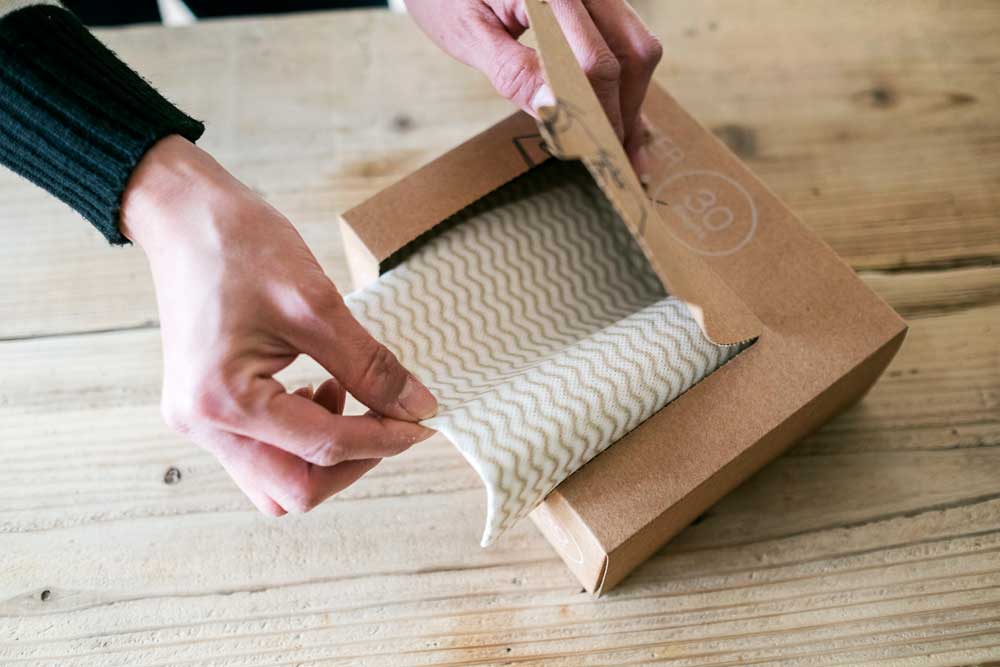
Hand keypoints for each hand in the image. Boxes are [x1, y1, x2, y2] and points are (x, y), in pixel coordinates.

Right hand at [121, 135, 437, 514]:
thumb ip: (370, 365)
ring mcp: (198, 421)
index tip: (424, 422)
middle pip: (295, 490)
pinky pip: (262, 453)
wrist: (183, 215)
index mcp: (224, 400)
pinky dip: (302, 438)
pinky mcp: (205, 409)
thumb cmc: (240, 246)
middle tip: (390, 420)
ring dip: (325, 455)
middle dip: (353, 462)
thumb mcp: (316, 303)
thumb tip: (418, 407)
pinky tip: (320, 390)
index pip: (324, 448)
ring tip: (347, 396)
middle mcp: (203, 424)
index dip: (385, 438)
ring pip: (277, 481)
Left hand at [406, 0, 661, 166]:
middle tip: (612, 160)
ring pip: (637, 48)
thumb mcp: (468, 34)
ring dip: (629, 99)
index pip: (595, 62)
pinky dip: (622, 81)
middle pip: (632, 54)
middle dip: (624, 111)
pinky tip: (618, 116)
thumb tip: (555, 110)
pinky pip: (623, 40)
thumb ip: (512, 70)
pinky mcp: (595, 1)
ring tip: (618, 146)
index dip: (599, 115)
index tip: (596, 155)